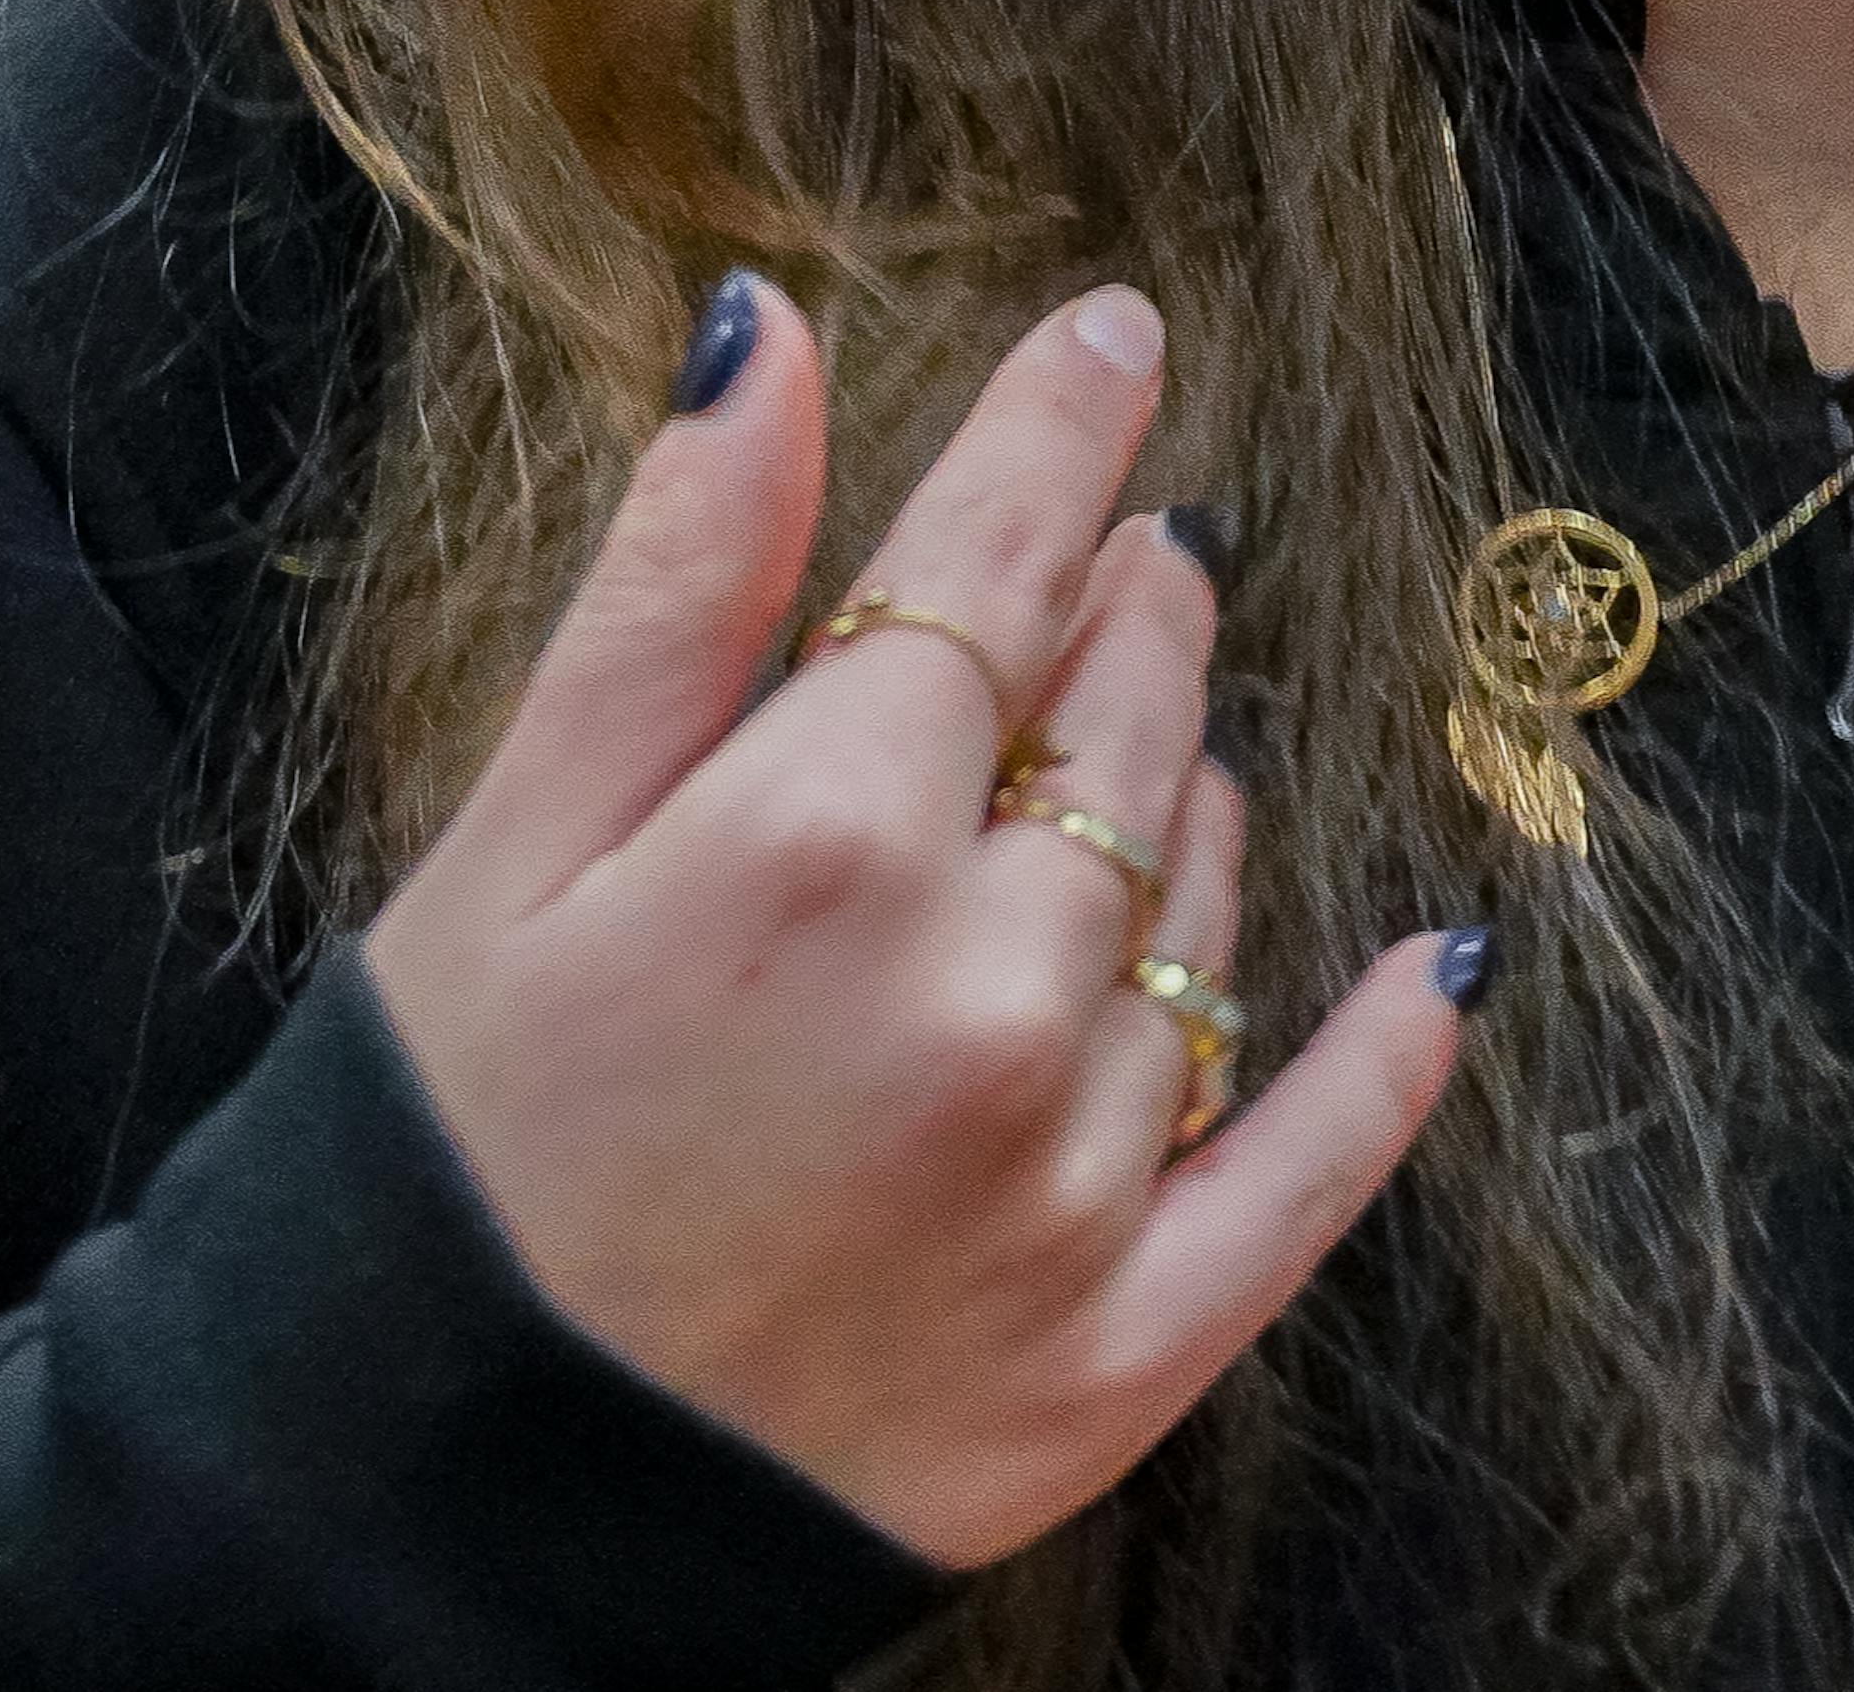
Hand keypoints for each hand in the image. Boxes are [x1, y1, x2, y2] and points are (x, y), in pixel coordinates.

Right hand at [357, 275, 1478, 1564]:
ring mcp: (1073, 1174)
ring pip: (1201, 905)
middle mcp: (983, 990)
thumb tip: (770, 332)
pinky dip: (1383, 1058)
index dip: (1058, 431)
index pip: (996, 562)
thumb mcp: (515, 847)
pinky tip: (1441, 967)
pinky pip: (1306, 1161)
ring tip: (1131, 762)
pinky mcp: (1124, 1348)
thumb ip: (679, 585)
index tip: (1117, 336)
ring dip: (1182, 811)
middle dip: (1128, 612)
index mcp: (821, 842)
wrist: (412, 1522)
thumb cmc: (445, 1158)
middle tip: (1135, 553)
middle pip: (1121, 719)